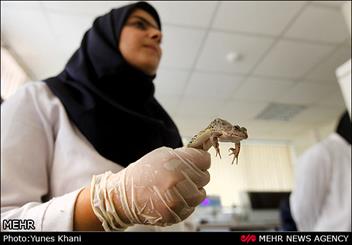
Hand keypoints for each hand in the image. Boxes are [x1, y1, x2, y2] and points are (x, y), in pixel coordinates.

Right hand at [90, 146, 210, 229]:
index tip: (196, 161)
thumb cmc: (143, 173)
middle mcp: (178, 181)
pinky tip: (173, 197)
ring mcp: (177, 200)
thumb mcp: (162, 155)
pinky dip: (186, 202)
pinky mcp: (176, 214)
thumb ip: (184, 155)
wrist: (124, 196)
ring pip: (201, 193)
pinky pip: (192, 207)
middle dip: (196, 174)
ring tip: (178, 187)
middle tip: (183, 175)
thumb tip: (202, 155)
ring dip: (193, 190)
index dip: (200, 159)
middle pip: (205, 176)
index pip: (205, 159)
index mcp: (176, 163)